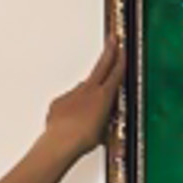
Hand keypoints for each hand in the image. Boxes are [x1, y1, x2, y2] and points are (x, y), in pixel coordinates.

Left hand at [43, 37, 123, 157]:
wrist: (61, 142)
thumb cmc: (84, 139)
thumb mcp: (103, 131)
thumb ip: (103, 118)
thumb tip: (102, 118)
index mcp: (104, 96)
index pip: (116, 73)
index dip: (121, 60)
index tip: (123, 48)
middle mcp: (88, 90)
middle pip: (101, 66)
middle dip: (109, 51)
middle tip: (112, 39)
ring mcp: (72, 94)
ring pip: (83, 88)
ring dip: (88, 93)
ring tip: (89, 109)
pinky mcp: (59, 101)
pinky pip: (69, 101)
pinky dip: (72, 108)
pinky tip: (72, 120)